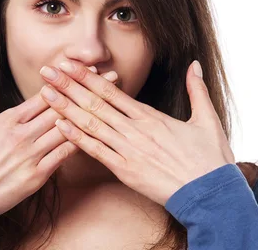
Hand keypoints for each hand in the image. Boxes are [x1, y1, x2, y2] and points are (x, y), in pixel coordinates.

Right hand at [0, 62, 115, 215]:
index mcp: (4, 121)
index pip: (42, 95)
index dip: (65, 80)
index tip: (84, 69)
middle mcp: (22, 135)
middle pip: (62, 108)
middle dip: (87, 91)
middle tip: (112, 78)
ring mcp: (31, 156)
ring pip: (67, 130)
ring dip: (90, 114)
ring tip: (111, 102)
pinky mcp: (35, 178)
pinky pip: (63, 157)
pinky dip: (80, 143)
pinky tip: (96, 135)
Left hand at [37, 59, 235, 207]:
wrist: (211, 194)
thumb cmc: (210, 159)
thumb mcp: (207, 119)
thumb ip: (196, 90)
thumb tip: (194, 64)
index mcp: (150, 116)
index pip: (111, 91)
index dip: (87, 76)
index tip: (69, 64)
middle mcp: (135, 130)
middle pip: (95, 103)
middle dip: (68, 85)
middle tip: (48, 71)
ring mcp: (128, 150)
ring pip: (91, 124)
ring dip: (66, 107)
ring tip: (46, 93)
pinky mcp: (125, 171)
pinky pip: (96, 151)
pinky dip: (77, 138)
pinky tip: (60, 127)